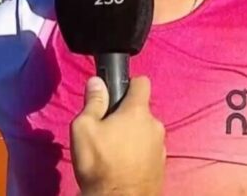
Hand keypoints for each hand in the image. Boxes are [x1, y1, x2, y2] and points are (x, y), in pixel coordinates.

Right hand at [71, 76, 165, 195]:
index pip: (141, 82)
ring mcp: (161, 146)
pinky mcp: (161, 165)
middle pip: (141, 111)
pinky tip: (123, 165)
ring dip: (132, 136)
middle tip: (106, 130)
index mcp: (138, 111)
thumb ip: (92, 102)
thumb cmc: (100, 164)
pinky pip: (148, 150)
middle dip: (126, 116)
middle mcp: (155, 125)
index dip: (128, 84)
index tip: (115, 94)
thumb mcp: (84, 129)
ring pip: (145, 131)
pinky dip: (138, 153)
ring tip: (113, 152)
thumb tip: (97, 82)